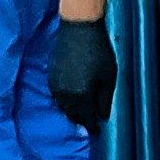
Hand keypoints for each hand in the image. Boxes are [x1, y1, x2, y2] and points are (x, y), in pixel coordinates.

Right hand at [48, 17, 116, 131]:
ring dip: (72, 111)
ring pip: (63, 107)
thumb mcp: (108, 77)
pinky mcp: (51, 76)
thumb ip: (105, 100)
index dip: (93, 128)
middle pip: (72, 116)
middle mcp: (65, 95)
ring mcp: (55, 86)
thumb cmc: (98, 50)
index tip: (97, 132)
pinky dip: (65, 100)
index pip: (86, 120)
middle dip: (82, 121)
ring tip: (81, 113)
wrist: (79, 27)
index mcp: (81, 97)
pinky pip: (57, 96)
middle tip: (89, 124)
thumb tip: (103, 117)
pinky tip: (72, 98)